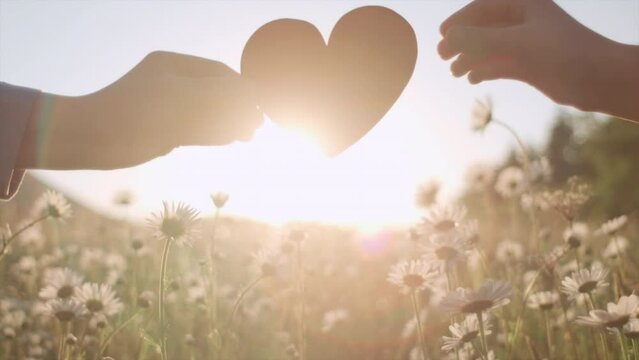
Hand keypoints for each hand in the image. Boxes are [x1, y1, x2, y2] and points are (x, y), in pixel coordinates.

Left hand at [20, 51, 262, 168]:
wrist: (91, 140)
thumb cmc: (133, 115)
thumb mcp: (181, 102)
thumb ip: (219, 96)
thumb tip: (251, 95)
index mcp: (173, 65)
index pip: (219, 73)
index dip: (243, 90)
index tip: (260, 107)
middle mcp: (171, 82)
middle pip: (215, 92)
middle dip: (237, 108)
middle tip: (257, 125)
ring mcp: (166, 105)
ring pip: (206, 112)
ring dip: (228, 122)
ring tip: (249, 134)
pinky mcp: (161, 127)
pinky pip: (194, 127)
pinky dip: (213, 132)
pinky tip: (230, 138)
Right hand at [438, 0, 638, 120]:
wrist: (597, 79)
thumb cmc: (562, 52)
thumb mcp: (518, 42)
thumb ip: (481, 39)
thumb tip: (448, 37)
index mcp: (524, 4)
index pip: (483, 7)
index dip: (460, 20)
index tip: (441, 34)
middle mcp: (523, 22)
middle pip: (482, 28)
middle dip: (462, 41)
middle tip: (441, 55)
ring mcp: (525, 44)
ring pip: (488, 48)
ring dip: (470, 58)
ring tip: (454, 72)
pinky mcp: (528, 65)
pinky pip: (498, 64)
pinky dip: (484, 70)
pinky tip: (472, 79)